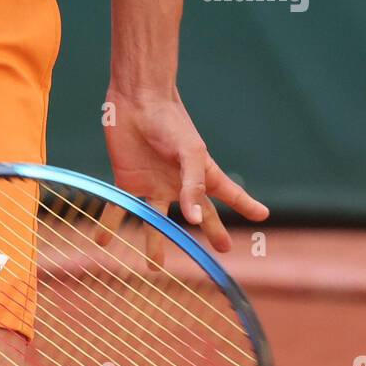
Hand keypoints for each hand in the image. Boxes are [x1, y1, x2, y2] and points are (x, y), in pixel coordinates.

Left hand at [102, 87, 269, 261]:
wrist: (137, 99)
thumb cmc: (169, 121)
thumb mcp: (188, 152)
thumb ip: (193, 186)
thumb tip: (194, 220)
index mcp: (201, 172)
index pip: (229, 193)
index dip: (246, 205)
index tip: (263, 215)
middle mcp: (179, 183)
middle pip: (198, 214)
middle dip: (211, 230)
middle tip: (223, 251)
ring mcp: (153, 184)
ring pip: (155, 221)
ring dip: (154, 242)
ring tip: (153, 266)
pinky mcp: (128, 181)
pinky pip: (119, 208)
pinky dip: (110, 223)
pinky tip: (102, 239)